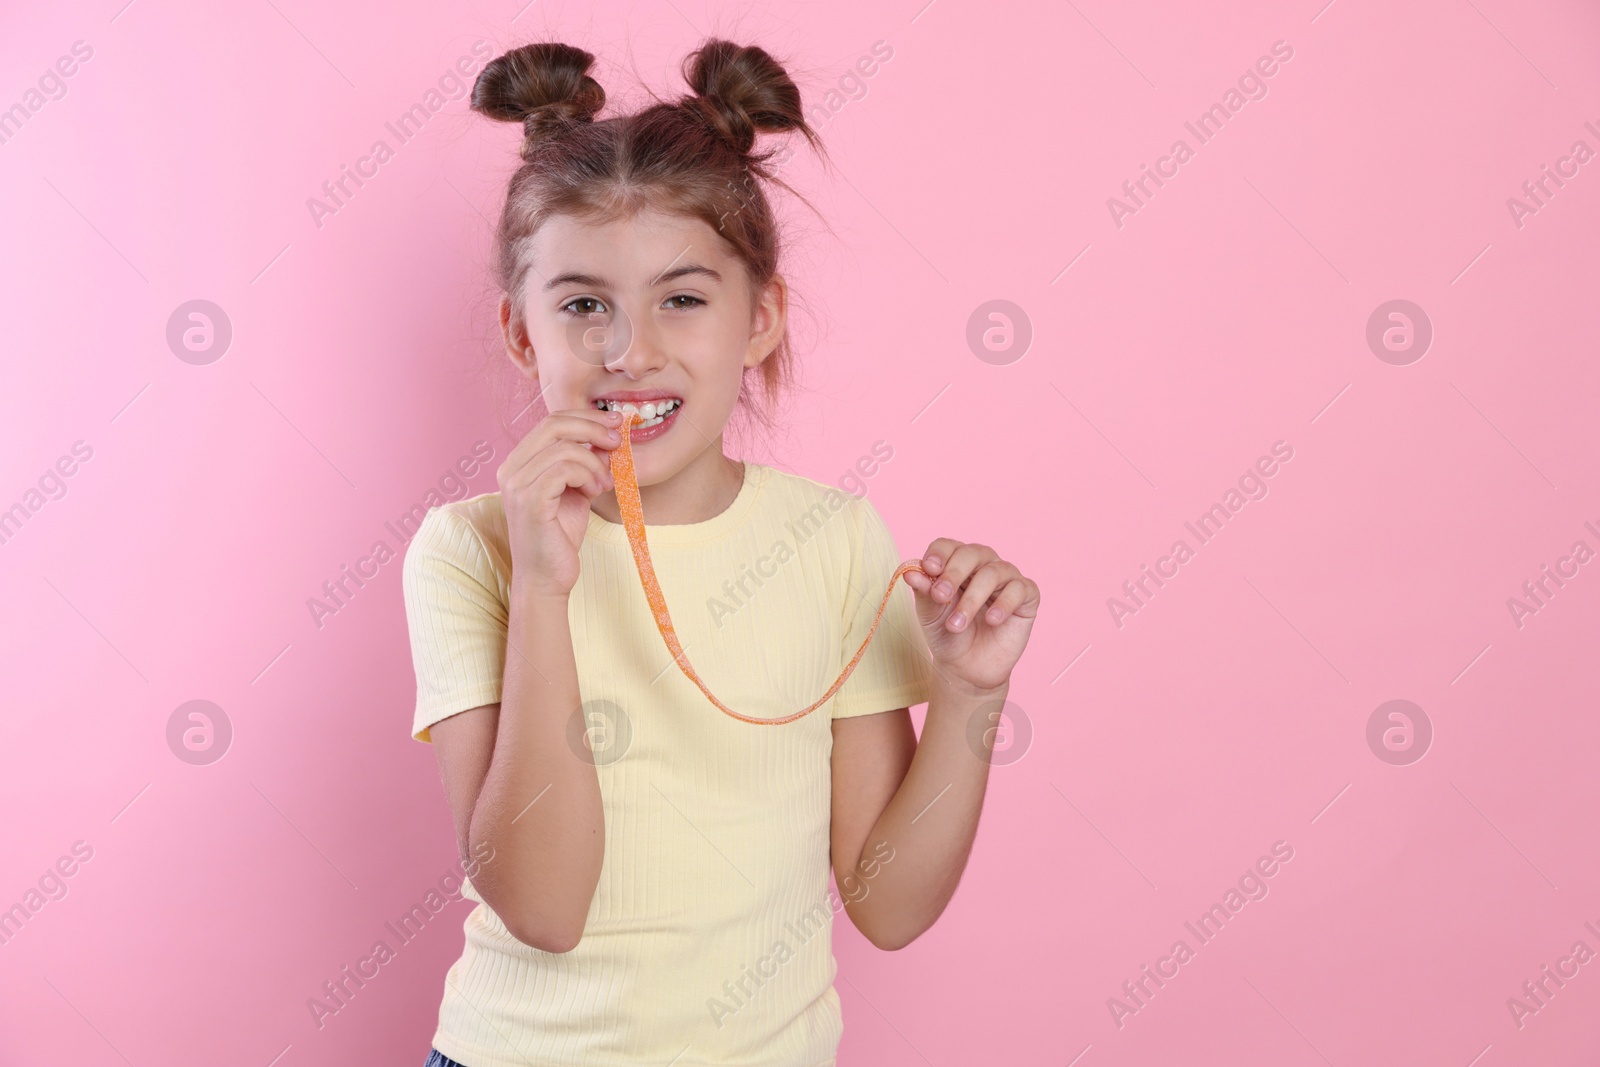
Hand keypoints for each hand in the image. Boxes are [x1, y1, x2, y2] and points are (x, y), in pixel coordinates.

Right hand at [499, 406, 623, 597]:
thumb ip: (584, 462)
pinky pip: (564, 469)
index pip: (550, 422)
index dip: (585, 417)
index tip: (614, 423)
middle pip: (554, 425)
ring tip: (603, 484)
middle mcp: (510, 469)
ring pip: (565, 449)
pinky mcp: (529, 500)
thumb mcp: (576, 489)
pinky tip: (593, 492)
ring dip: (594, 463)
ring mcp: (516, 484)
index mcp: (518, 462)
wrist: (546, 578)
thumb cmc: (560, 535)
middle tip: (617, 442)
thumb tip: (608, 436)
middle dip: (593, 428)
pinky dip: (587, 476)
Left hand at [903, 540, 1039, 693]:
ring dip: (972, 598)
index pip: (948, 546)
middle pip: (972, 553)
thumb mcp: (930, 614)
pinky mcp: (1027, 596)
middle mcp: (983, 565)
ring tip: (957, 624)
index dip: (939, 554)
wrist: (967, 668)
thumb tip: (910, 571)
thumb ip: (924, 592)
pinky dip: (1003, 603)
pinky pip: (1019, 589)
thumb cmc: (947, 635)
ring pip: (993, 572)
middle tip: (940, 596)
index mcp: (956, 563)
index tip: (928, 568)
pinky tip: (991, 620)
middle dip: (953, 573)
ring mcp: (1007, 578)